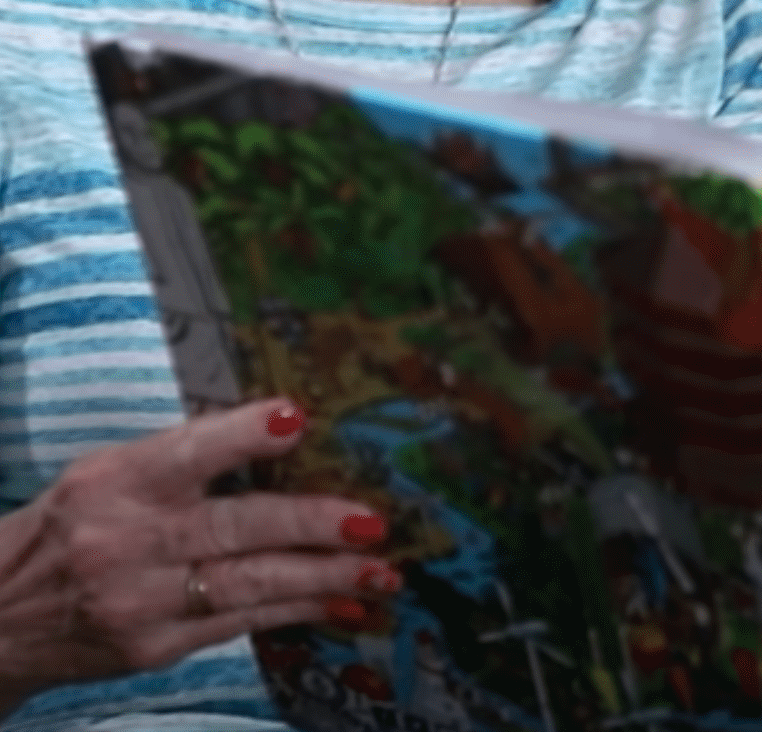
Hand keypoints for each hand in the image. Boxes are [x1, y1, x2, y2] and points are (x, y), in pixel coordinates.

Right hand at [0, 398, 399, 716]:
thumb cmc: (73, 527)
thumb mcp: (108, 475)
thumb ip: (185, 459)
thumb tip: (287, 434)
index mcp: (114, 482)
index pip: (186, 452)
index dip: (242, 436)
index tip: (296, 419)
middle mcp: (125, 542)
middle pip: (233, 529)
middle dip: (311, 525)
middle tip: (373, 522)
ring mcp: (140, 602)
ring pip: (248, 585)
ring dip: (324, 579)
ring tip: (381, 572)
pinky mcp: (153, 648)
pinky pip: (240, 623)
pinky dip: (297, 612)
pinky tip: (342, 606)